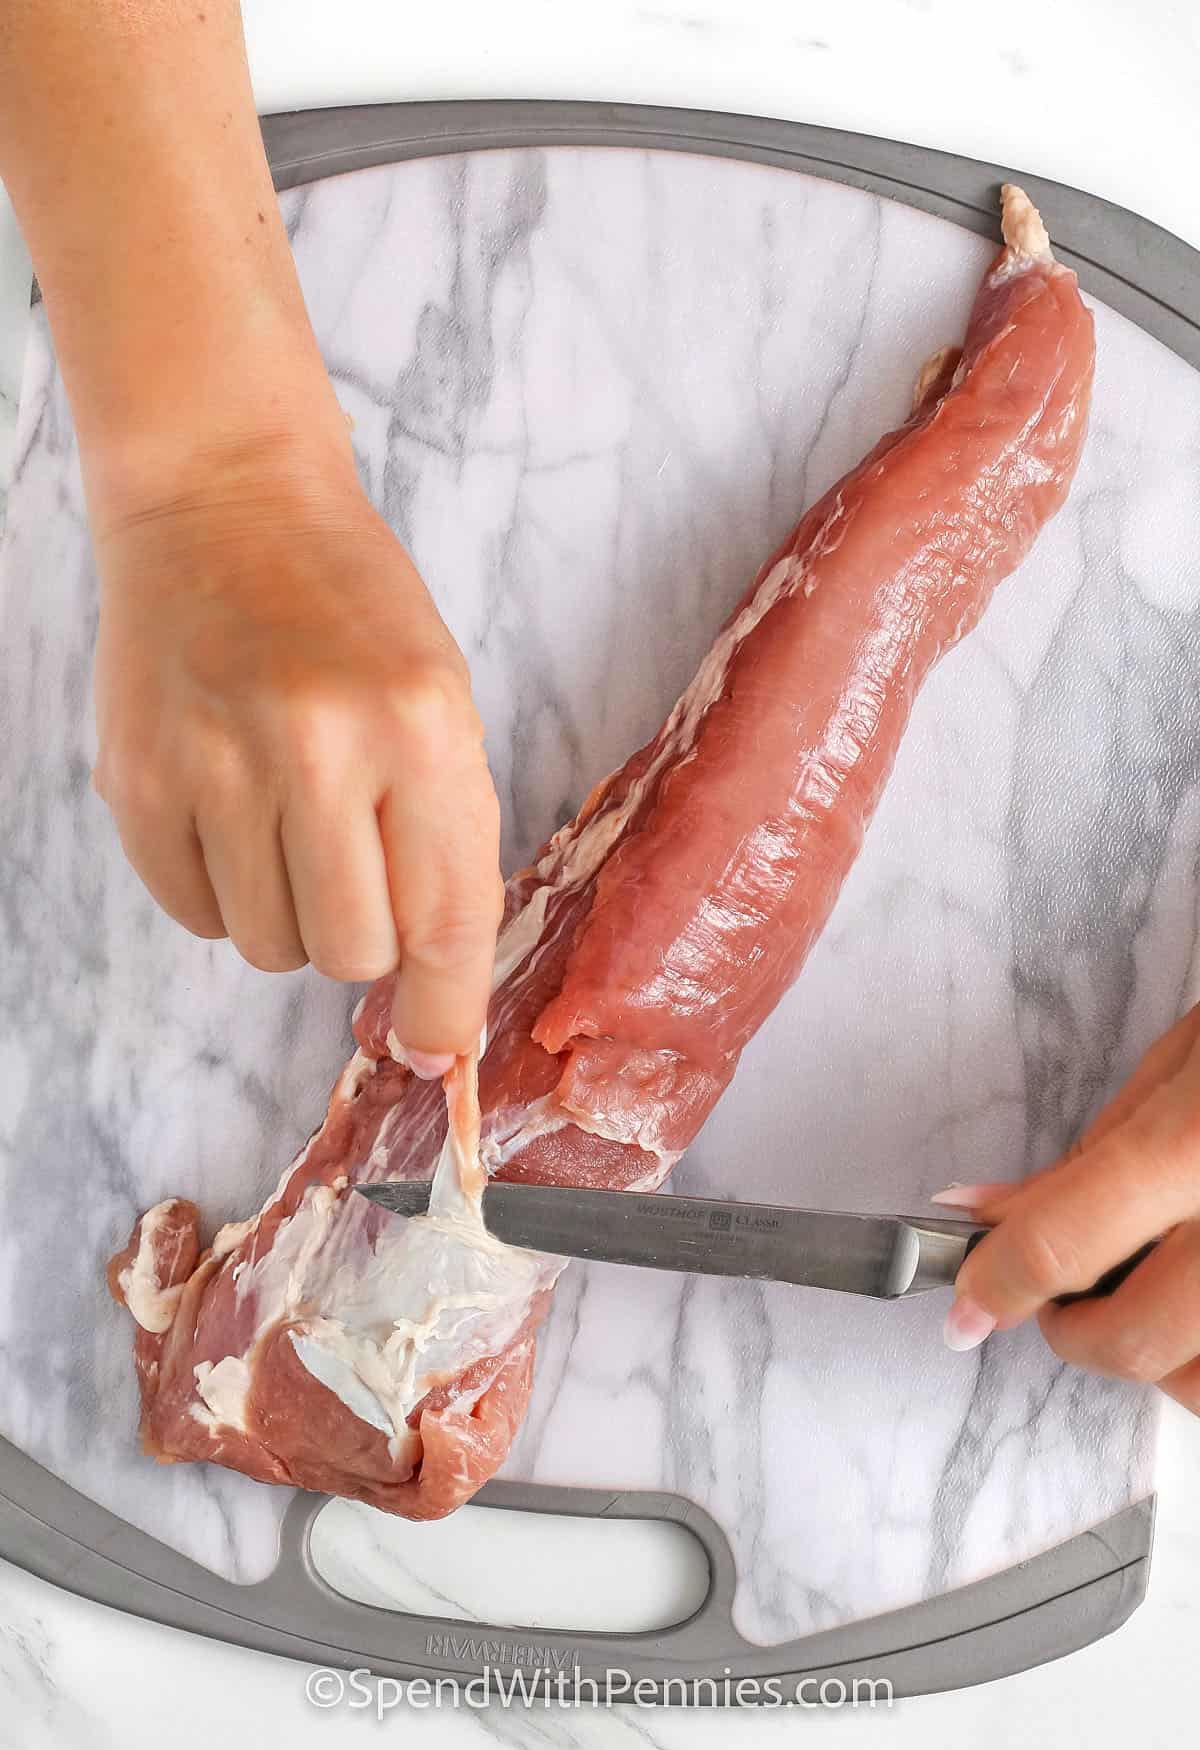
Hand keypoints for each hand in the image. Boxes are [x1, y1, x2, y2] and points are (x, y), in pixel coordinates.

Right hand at [92, 434, 502, 1066]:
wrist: (225, 506)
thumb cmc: (352, 610)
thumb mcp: (440, 704)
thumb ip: (445, 845)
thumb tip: (431, 1007)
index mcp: (419, 724)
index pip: (447, 919)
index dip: (447, 1008)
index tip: (441, 1053)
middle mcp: (316, 747)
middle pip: (352, 954)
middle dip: (365, 939)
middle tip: (357, 866)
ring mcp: (213, 764)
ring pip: (270, 948)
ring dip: (292, 914)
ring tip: (289, 820)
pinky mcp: (136, 780)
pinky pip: (195, 916)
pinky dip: (222, 891)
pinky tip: (232, 811)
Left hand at [941, 1003, 1199, 1411]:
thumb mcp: (1183, 1059)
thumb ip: (1088, 1155)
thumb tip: (987, 1215)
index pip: (1064, 1242)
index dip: (996, 1286)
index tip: (967, 1313)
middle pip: (1139, 1340)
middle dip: (1078, 1332)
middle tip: (1062, 1299)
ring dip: (1162, 1357)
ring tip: (1157, 1291)